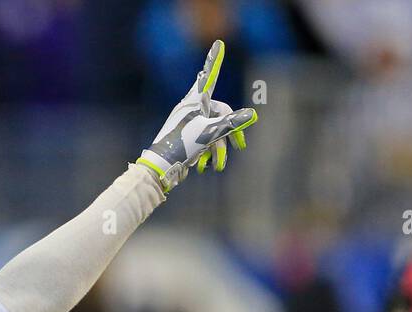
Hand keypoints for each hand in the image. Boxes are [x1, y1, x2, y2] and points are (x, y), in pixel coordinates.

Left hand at [138, 39, 256, 192]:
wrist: (160, 167)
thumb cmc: (181, 145)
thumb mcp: (210, 133)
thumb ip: (231, 123)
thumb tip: (251, 115)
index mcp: (194, 101)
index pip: (209, 76)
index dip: (215, 61)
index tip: (218, 44)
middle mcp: (191, 109)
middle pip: (220, 113)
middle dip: (230, 132)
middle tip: (241, 145)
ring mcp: (189, 123)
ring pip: (213, 131)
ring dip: (217, 150)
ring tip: (217, 166)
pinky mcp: (186, 137)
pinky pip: (204, 141)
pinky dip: (207, 153)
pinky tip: (204, 167)